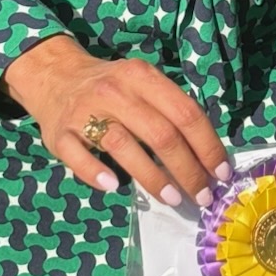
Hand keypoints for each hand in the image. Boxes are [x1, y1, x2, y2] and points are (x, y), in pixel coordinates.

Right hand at [1, 35, 231, 206]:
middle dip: (187, 170)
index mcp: (141, 77)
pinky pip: (79, 158)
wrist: (55, 76)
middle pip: (160, 134)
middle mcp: (115, 92)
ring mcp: (84, 112)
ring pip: (124, 147)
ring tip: (173, 199)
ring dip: (152, 177)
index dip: (207, 146)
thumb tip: (206, 156)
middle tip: (202, 196)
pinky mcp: (60, 134)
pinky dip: (96, 174)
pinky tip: (113, 187)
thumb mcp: (143, 83)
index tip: (220, 173)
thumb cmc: (111, 87)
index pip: (185, 112)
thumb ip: (170, 110)